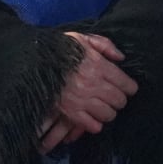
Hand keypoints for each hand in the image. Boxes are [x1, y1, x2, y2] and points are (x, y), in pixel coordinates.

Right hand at [38, 32, 136, 153]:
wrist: (32, 63)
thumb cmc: (58, 49)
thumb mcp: (82, 38)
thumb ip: (105, 45)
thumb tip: (121, 58)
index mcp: (98, 66)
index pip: (125, 83)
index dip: (130, 87)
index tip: (129, 88)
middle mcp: (93, 85)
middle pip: (119, 100)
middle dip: (120, 100)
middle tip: (116, 97)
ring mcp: (82, 100)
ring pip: (108, 114)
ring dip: (109, 112)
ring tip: (105, 107)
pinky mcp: (70, 112)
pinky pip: (91, 125)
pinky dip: (95, 124)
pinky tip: (93, 118)